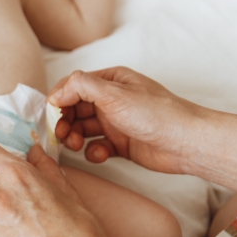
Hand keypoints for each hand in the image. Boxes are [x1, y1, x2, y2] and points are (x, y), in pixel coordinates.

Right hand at [49, 66, 200, 173]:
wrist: (186, 143)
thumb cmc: (155, 114)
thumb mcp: (113, 93)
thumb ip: (80, 86)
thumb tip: (55, 94)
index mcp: (110, 81)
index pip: (73, 86)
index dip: (58, 101)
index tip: (50, 116)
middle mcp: (111, 100)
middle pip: (74, 109)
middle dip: (64, 121)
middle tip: (60, 134)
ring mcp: (115, 123)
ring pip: (82, 129)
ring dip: (74, 137)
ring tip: (76, 145)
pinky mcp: (120, 144)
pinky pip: (95, 147)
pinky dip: (92, 152)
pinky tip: (100, 154)